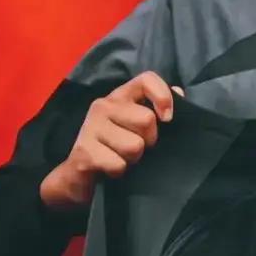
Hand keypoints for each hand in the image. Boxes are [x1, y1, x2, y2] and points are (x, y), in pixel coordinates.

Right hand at [40, 73, 176, 211]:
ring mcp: (91, 127)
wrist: (77, 176)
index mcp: (119, 97)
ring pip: (135, 146)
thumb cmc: (112, 148)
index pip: (146, 79)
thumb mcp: (134, 127)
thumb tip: (179, 93)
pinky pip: (118, 164)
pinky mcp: (84, 151)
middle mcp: (103, 106)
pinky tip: (109, 170)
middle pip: (146, 119)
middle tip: (135, 148)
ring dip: (133, 160)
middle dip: (148, 141)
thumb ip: (156, 108)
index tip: (167, 119)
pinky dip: (119, 172)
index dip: (163, 96)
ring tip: (120, 158)